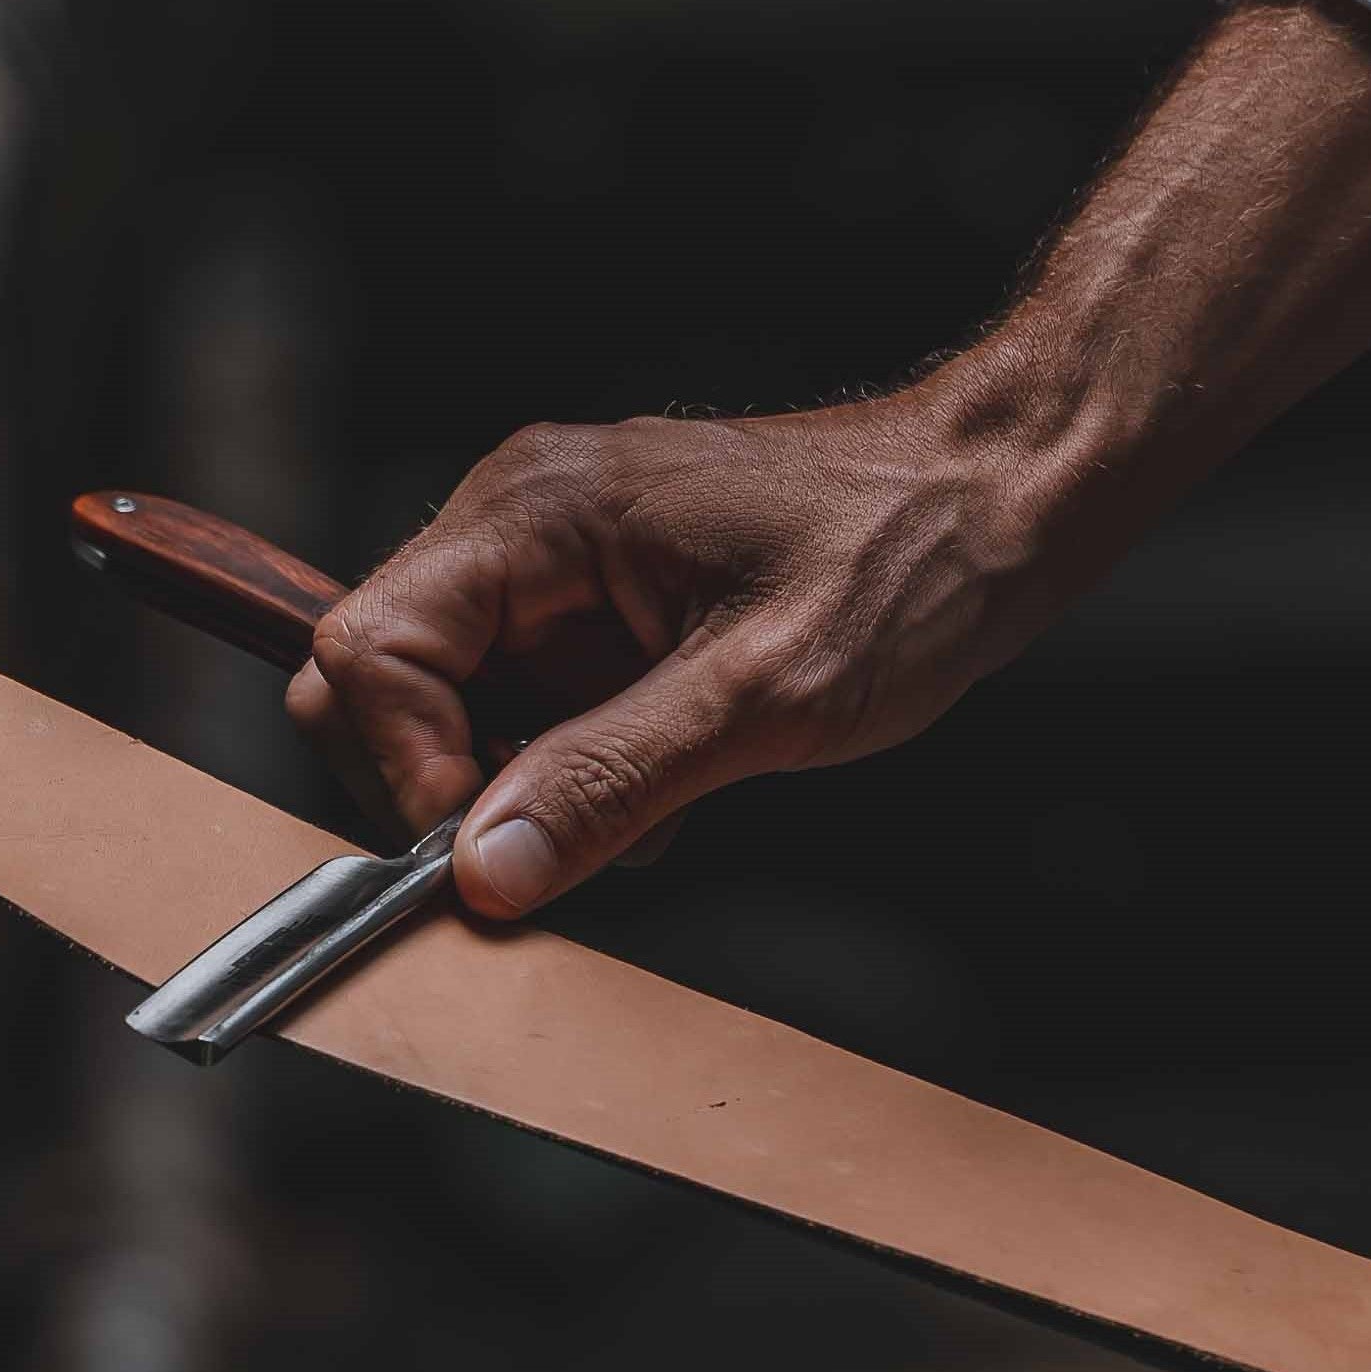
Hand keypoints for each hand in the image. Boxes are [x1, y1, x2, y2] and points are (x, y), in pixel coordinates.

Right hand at [286, 385, 1053, 917]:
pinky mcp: (597, 605)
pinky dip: (578, 767)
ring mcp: (556, 563)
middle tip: (575, 837)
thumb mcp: (764, 695)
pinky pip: (529, 708)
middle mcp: (521, 522)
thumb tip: (481, 873)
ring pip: (455, 710)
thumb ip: (609, 780)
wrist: (1002, 498)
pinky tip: (678, 766)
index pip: (369, 648)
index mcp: (534, 511)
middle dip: (459, 786)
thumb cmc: (907, 560)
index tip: (491, 853)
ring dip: (531, 785)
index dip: (407, 769)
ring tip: (662, 790)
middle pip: (386, 682)